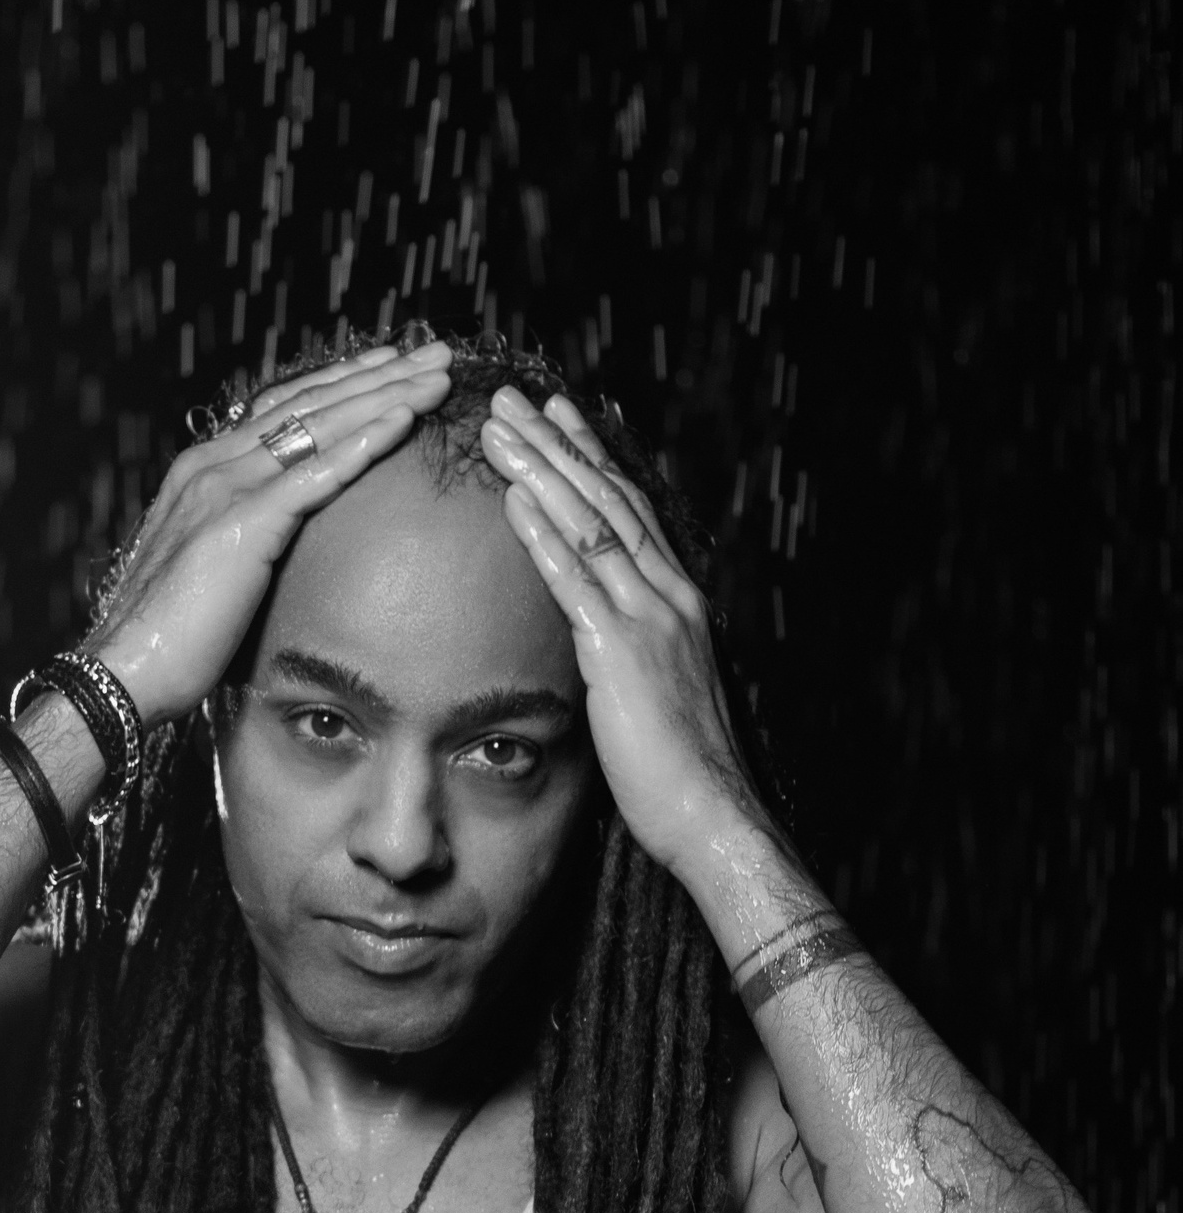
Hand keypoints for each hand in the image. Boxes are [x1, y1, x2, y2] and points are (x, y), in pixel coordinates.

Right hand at [84, 341, 454, 729]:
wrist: (123, 673)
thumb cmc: (167, 640)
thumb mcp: (210, 572)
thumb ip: (241, 539)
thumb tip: (274, 544)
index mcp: (204, 472)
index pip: (285, 411)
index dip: (343, 385)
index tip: (393, 368)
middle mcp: (212, 465)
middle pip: (310, 405)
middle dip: (378, 376)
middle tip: (436, 355)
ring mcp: (224, 488)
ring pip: (319, 427)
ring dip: (385, 397)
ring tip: (437, 377)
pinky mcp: (240, 524)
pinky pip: (313, 476)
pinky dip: (362, 446)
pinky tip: (404, 423)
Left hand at [479, 385, 757, 876]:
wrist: (712, 814)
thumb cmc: (680, 770)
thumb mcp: (655, 694)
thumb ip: (629, 653)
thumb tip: (596, 639)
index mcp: (677, 601)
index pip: (628, 512)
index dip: (589, 460)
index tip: (557, 418)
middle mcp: (667, 596)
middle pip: (606, 500)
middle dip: (558, 445)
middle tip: (514, 399)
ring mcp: (649, 619)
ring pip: (590, 525)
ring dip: (541, 471)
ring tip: (499, 429)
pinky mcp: (623, 654)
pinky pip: (577, 583)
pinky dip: (544, 536)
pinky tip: (514, 500)